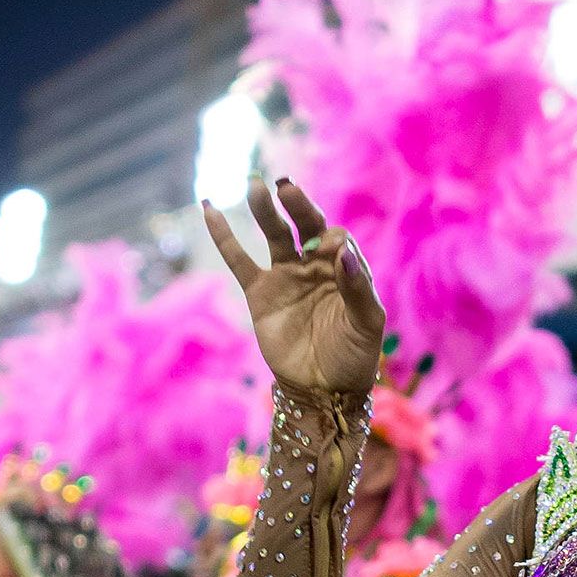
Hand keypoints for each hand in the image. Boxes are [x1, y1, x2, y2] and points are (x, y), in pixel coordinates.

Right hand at [203, 175, 384, 394]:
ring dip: (265, 210)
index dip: (333, 241)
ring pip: (274, 235)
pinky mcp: (260, 293)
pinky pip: (239, 261)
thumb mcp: (366, 324)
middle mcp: (316, 266)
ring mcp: (287, 276)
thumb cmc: (353, 356)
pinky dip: (224, 237)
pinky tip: (209, 210)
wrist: (322, 390)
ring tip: (255, 186)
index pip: (338, 239)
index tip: (330, 250)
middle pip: (306, 225)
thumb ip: (358, 289)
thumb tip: (343, 252)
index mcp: (346, 269)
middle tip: (286, 186)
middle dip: (297, 206)